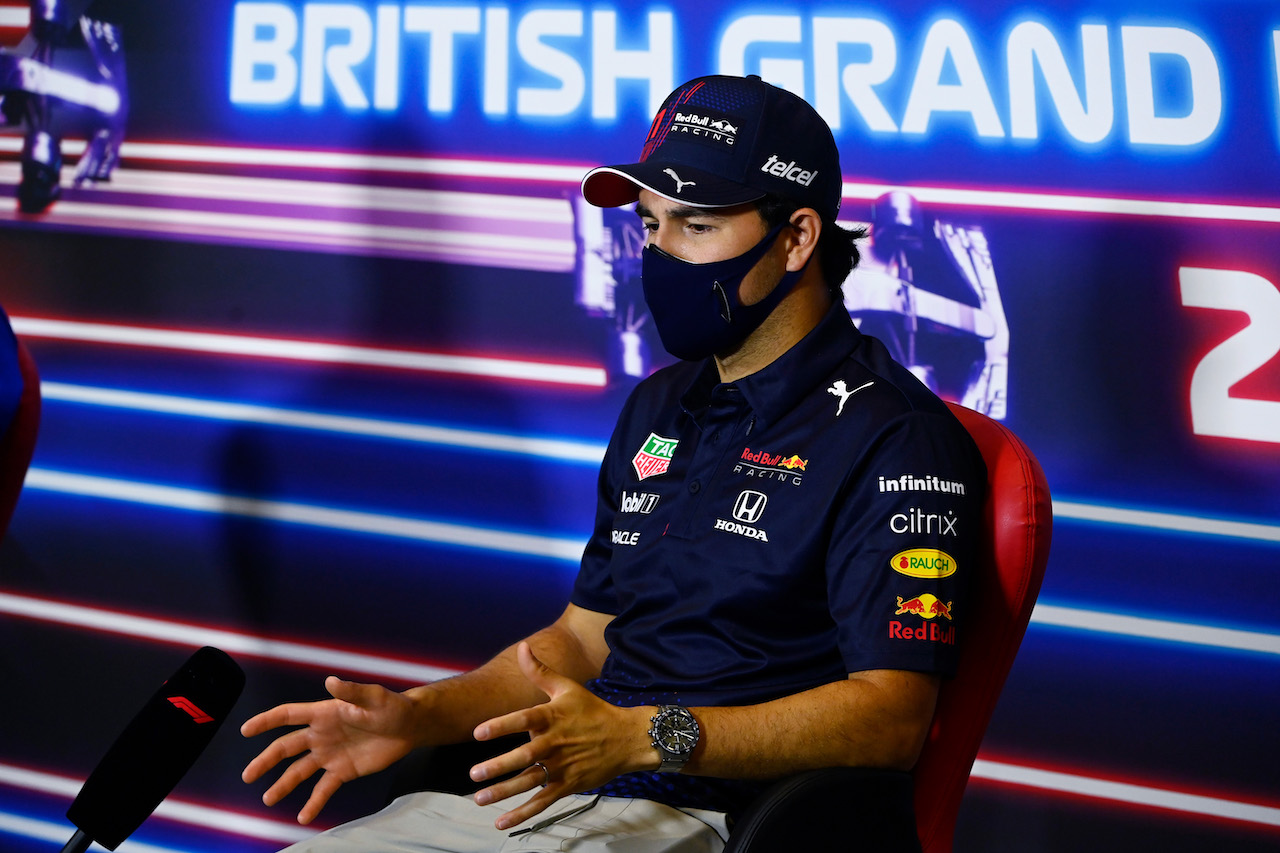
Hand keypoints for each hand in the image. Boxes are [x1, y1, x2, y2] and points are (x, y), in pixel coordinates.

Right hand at [241, 677, 419, 823]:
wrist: (410, 727)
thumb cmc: (391, 707)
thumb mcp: (373, 697)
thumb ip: (351, 691)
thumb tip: (330, 681)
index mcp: (323, 713)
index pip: (288, 716)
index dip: (266, 721)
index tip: (246, 730)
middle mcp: (321, 735)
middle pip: (286, 748)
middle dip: (266, 761)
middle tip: (248, 775)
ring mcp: (330, 754)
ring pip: (299, 771)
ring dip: (283, 785)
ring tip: (268, 799)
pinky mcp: (343, 771)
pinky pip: (323, 789)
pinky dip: (313, 803)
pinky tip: (303, 816)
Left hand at [467, 642, 654, 830]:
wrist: (626, 738)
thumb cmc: (592, 710)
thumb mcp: (567, 688)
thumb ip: (540, 671)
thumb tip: (522, 647)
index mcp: (552, 717)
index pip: (524, 720)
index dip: (501, 726)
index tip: (478, 733)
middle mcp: (555, 742)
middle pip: (525, 756)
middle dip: (499, 766)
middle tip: (474, 774)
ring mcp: (562, 766)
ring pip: (530, 782)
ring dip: (504, 792)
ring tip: (479, 798)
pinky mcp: (568, 785)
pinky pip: (542, 801)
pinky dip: (522, 814)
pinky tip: (501, 821)